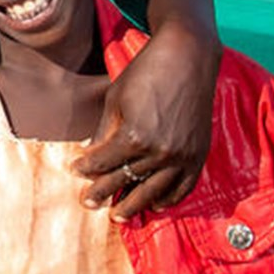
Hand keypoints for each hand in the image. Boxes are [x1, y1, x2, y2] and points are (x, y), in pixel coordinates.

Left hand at [75, 27, 212, 220]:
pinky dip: (168, 198)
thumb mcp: (116, 100)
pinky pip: (183, 187)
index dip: (86, 169)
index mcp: (135, 136)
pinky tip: (155, 204)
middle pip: (126, 181)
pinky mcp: (198, 154)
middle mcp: (160, 152)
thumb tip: (90, 158)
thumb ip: (104, 133)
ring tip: (118, 216)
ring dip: (134, 206)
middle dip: (103, 193)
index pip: (104, 163)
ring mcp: (182, 156)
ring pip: (154, 191)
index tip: (75, 172)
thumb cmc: (146, 72)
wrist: (188, 57)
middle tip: (87, 203)